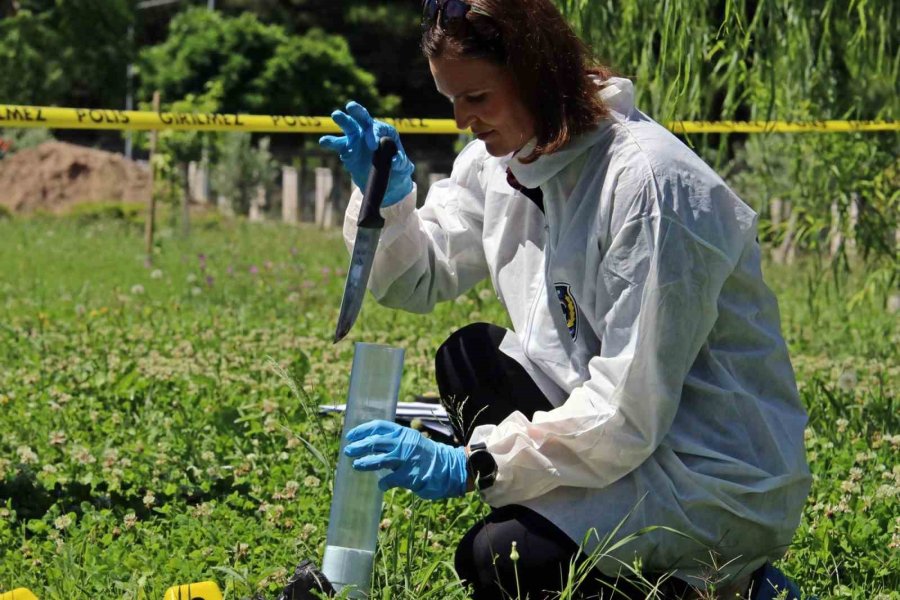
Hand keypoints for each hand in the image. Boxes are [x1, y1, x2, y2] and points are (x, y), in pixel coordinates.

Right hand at [319, 101, 414, 206]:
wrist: (384, 181)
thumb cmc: (397, 170)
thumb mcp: (403, 167)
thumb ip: (401, 162)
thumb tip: (394, 159)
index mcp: (385, 132)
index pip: (378, 128)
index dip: (374, 135)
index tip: (373, 147)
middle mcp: (369, 131)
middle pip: (363, 118)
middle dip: (358, 112)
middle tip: (351, 106)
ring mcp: (356, 139)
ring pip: (349, 126)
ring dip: (343, 120)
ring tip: (336, 115)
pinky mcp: (346, 150)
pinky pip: (338, 144)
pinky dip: (330, 142)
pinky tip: (323, 141)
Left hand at [344, 420, 467, 499]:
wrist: (449, 468)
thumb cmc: (427, 456)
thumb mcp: (412, 441)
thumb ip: (395, 441)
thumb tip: (372, 443)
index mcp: (404, 433)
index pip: (379, 426)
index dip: (362, 430)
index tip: (350, 435)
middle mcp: (404, 443)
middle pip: (375, 442)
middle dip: (359, 446)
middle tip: (348, 450)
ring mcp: (406, 459)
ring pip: (379, 459)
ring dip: (364, 463)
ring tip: (355, 465)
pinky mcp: (409, 475)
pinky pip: (390, 479)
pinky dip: (383, 483)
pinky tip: (381, 485)